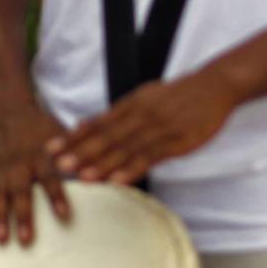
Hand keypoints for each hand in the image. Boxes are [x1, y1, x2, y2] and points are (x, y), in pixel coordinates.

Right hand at [0, 104, 70, 245]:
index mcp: (41, 155)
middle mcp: (19, 164)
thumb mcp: (62, 133)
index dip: (57, 196)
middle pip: (22, 192)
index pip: (51, 178)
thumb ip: (81, 151)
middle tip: (27, 239)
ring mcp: (0, 169)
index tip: (65, 215)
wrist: (8, 110)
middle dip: (24, 216)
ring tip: (2, 240)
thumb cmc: (43, 126)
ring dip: (0, 218)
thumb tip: (107, 167)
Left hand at [46, 69, 239, 185]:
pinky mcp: (179, 142)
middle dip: (82, 152)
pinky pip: (153, 157)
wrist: (214, 87)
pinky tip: (120, 181)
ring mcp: (161, 129)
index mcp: (133, 104)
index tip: (51, 149)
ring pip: (128, 149)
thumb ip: (117, 113)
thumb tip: (85, 125)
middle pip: (108, 137)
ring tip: (83, 178)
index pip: (98, 123)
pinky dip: (134, 169)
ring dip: (105, 164)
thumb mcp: (146, 96)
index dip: (74, 137)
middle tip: (59, 165)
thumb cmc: (180, 94)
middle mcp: (143, 116)